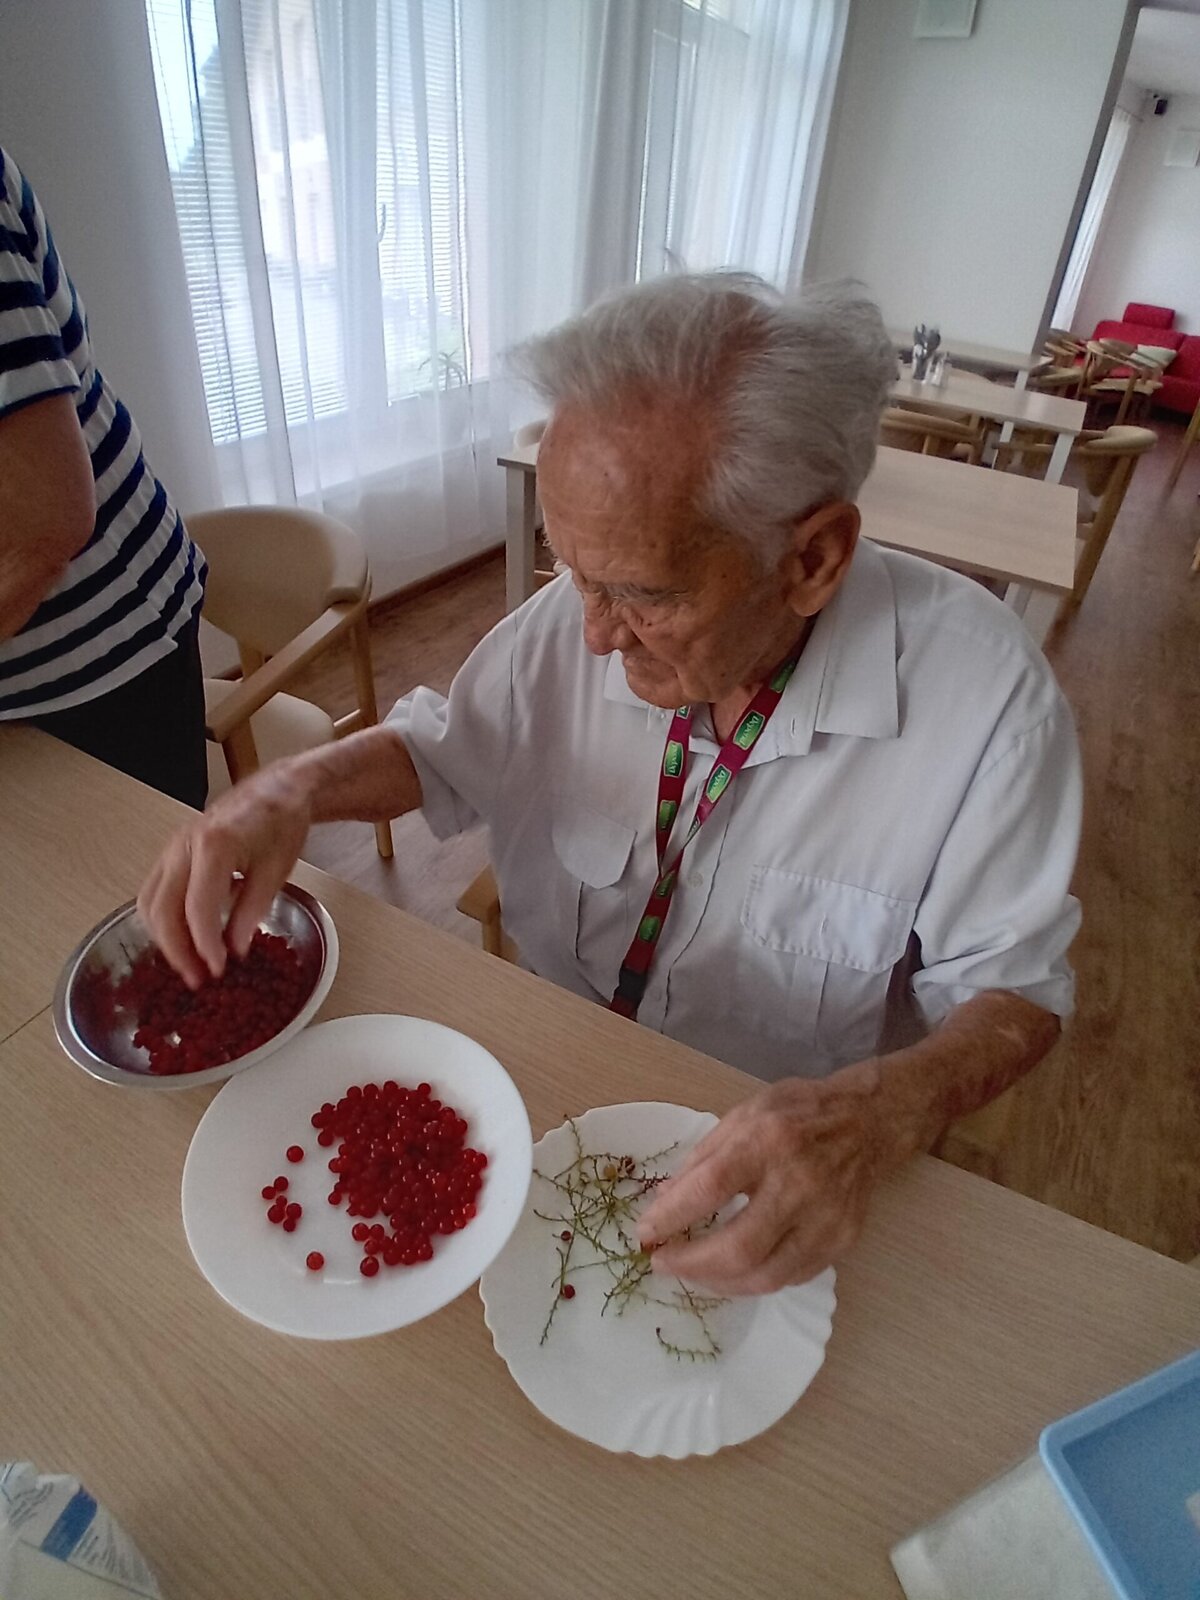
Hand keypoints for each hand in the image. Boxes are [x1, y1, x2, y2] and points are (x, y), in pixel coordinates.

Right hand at [137, 762, 313, 988]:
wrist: (274, 790)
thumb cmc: (280, 824)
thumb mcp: (276, 871)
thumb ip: (252, 911)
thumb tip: (235, 950)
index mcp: (213, 846)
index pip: (197, 908)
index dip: (204, 945)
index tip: (218, 970)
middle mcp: (182, 846)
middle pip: (162, 909)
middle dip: (177, 950)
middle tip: (199, 979)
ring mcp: (171, 848)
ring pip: (149, 903)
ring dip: (165, 939)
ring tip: (191, 965)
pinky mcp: (170, 853)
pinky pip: (154, 892)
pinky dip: (163, 920)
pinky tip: (185, 939)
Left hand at [636, 1065, 897, 1295]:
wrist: (869, 1122)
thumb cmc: (798, 1113)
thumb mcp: (743, 1115)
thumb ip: (702, 1160)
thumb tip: (664, 1205)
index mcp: (769, 1141)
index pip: (712, 1188)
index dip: (672, 1217)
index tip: (645, 1233)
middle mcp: (801, 1183)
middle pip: (740, 1247)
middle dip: (691, 1265)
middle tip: (662, 1264)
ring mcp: (827, 1219)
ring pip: (765, 1276)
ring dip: (719, 1283)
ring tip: (693, 1272)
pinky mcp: (842, 1243)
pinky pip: (789, 1278)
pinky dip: (753, 1280)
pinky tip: (732, 1270)